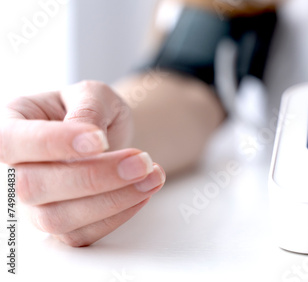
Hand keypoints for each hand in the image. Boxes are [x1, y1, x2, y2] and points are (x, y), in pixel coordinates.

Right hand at [0, 81, 165, 246]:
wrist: (105, 136)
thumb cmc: (92, 111)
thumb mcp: (93, 94)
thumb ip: (88, 108)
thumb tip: (88, 134)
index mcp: (13, 125)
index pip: (11, 141)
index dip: (53, 143)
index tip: (99, 140)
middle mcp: (14, 170)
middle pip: (34, 186)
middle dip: (95, 176)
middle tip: (141, 161)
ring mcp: (34, 204)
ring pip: (58, 218)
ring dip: (112, 201)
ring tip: (152, 176)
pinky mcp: (61, 225)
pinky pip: (82, 235)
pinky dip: (118, 216)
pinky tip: (142, 192)